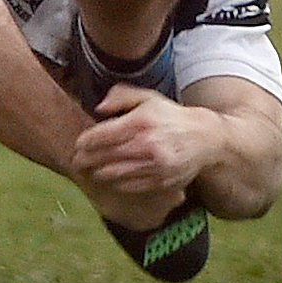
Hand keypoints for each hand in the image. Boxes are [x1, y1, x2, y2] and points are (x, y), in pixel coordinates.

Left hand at [71, 83, 216, 200]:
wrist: (204, 138)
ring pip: (114, 174)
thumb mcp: (148, 98)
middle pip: (105, 157)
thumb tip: (99, 109)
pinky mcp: (159, 182)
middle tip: (77, 161)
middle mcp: (146, 145)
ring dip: (98, 173)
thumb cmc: (171, 116)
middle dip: (86, 160)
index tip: (78, 144)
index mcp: (141, 121)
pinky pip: (129, 186)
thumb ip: (121, 96)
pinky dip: (116, 183)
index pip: (103, 135)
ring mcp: (153, 166)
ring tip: (90, 170)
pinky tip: (110, 178)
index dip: (85, 142)